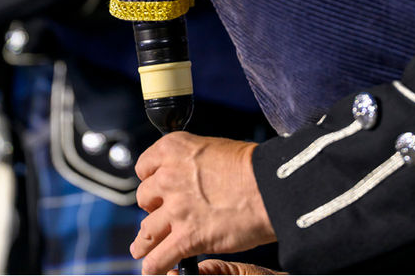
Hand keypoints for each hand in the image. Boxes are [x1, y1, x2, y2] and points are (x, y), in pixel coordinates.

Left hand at [131, 132, 274, 274]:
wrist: (270, 186)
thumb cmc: (252, 167)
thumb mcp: (213, 149)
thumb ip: (190, 163)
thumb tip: (186, 178)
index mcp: (174, 149)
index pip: (144, 167)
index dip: (152, 180)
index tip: (158, 189)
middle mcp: (168, 177)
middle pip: (143, 198)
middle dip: (153, 208)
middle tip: (166, 215)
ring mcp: (176, 209)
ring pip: (146, 231)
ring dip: (145, 242)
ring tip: (143, 248)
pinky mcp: (187, 237)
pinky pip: (159, 258)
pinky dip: (155, 266)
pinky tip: (154, 268)